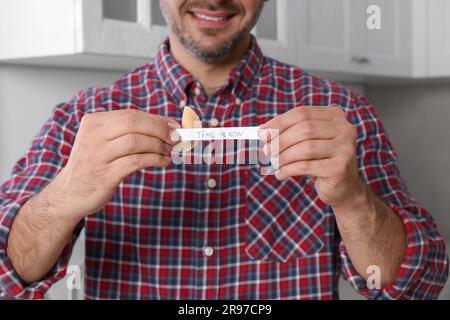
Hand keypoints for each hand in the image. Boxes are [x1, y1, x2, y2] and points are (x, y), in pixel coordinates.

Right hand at [53, 109, 178, 220]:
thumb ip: (127, 132)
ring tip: (168, 151)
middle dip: (160, 129)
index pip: (131, 114)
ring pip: (135, 141)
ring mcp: (97, 155)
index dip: (156, 119)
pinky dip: (154, 159)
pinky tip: (163, 162)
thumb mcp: (103, 142)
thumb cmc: (93, 165)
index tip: (174, 125)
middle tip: (176, 137)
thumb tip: (166, 125)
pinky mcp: (104, 174)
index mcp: (93, 122)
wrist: (69, 194)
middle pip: (134, 123)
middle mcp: (93, 135)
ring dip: (158, 145)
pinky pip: (135, 161)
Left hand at [261, 106, 363, 206]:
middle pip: (304, 129)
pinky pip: (307, 166)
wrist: (344, 187)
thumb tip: (263, 131)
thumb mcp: (307, 142)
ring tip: (274, 163)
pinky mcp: (340, 168)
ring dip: (284, 156)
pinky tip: (281, 174)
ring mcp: (345, 148)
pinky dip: (289, 169)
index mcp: (335, 116)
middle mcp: (344, 129)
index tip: (262, 133)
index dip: (279, 122)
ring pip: (306, 148)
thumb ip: (290, 133)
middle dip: (281, 140)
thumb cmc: (321, 161)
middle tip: (266, 151)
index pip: (302, 113)